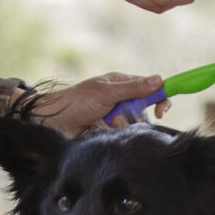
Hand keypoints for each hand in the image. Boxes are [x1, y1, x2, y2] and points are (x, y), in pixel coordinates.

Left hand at [36, 72, 168, 133]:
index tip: (160, 111)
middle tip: (120, 117)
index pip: (150, 88)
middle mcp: (121, 99)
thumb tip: (159, 80)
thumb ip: (134, 88)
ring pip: (134, 124)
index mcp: (122, 84)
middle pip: (145, 110)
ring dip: (122, 125)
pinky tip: (100, 131)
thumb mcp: (107, 92)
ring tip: (105, 124)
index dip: (160, 98)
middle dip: (135, 116)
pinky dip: (115, 134)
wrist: (54, 122)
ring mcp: (115, 116)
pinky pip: (123, 135)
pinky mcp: (110, 131)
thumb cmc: (77, 101)